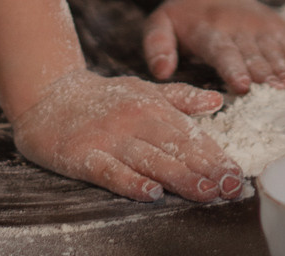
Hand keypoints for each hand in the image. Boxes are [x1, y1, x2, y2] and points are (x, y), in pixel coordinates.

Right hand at [12, 68, 242, 202]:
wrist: (48, 94)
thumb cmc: (102, 97)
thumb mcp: (145, 90)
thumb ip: (181, 98)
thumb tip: (218, 99)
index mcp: (153, 107)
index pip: (190, 135)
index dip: (215, 155)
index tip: (237, 173)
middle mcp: (135, 122)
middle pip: (176, 149)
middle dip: (206, 169)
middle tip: (231, 187)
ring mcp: (110, 139)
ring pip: (150, 161)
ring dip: (180, 178)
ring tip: (206, 191)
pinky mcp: (85, 156)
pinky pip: (111, 172)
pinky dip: (131, 183)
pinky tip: (151, 194)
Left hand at [143, 0, 284, 94]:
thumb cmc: (182, 16)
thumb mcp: (159, 24)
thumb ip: (156, 46)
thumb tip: (161, 72)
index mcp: (208, 31)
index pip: (222, 52)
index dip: (233, 70)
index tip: (243, 86)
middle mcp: (236, 27)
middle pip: (252, 55)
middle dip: (265, 75)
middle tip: (277, 93)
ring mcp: (257, 24)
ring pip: (272, 50)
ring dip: (283, 68)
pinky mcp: (273, 24)